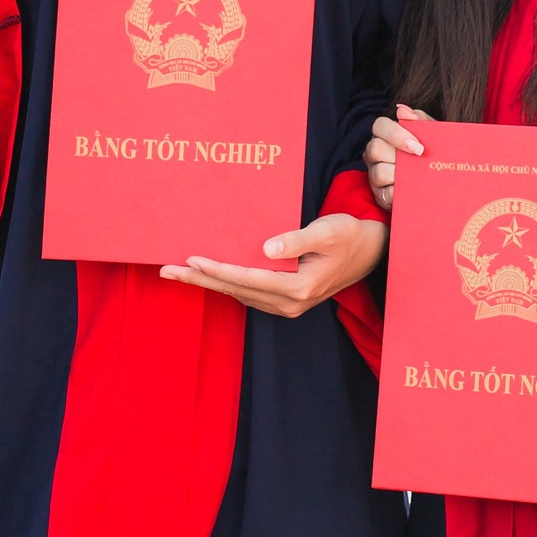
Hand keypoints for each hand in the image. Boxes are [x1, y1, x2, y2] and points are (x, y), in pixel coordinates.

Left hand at [159, 213, 387, 316]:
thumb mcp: (327, 231)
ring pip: (238, 293)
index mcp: (298, 287)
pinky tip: (207, 275)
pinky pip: (247, 293)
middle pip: (235, 289)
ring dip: (207, 282)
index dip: (218, 268)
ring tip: (177, 272)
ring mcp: (286, 305)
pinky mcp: (285, 300)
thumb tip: (266, 248)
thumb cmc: (349, 235)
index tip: (191, 259)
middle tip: (166, 270)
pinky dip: (224, 283)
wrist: (370, 253)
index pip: (247, 278)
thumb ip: (296, 240)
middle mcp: (289, 303)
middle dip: (199, 279)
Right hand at [364, 104, 434, 211]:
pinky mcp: (381, 196)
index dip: (396, 134)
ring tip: (418, 176)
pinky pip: (385, 194)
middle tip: (420, 160)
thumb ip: (419, 121)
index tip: (418, 146)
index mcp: (386, 135)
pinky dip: (399, 192)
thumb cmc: (433, 154)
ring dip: (399, 175)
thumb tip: (403, 110)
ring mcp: (376, 175)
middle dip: (398, 155)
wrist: (445, 183)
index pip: (380, 126)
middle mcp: (376, 154)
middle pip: (375, 149)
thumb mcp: (431, 136)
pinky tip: (413, 190)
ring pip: (378, 172)